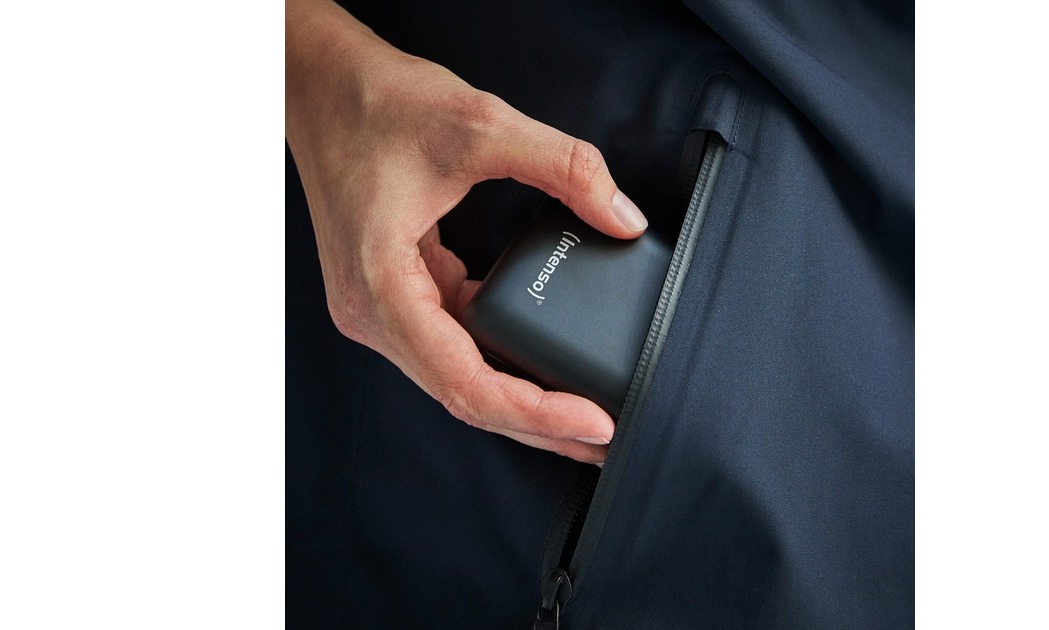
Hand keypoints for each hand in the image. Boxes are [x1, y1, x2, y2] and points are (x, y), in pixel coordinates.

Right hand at [285, 0, 647, 463]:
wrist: (320, 84)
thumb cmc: (377, 104)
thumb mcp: (482, 125)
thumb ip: (566, 168)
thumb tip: (625, 218)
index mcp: (381, 288)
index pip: (465, 382)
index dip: (536, 412)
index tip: (595, 420)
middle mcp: (374, 314)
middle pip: (465, 397)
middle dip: (539, 424)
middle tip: (608, 439)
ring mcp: (382, 310)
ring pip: (460, 380)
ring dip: (523, 402)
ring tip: (587, 418)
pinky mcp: (397, 296)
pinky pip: (455, 348)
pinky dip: (503, 365)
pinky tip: (547, 372)